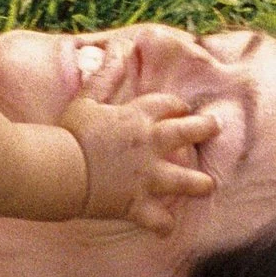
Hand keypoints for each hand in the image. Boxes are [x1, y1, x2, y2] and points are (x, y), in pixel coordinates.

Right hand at [60, 89, 218, 233]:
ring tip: (208, 185)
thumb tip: (121, 48)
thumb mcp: (87, 98)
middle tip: (215, 127)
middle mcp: (151, 145)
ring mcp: (148, 177)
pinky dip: (163, 226)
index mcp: (138, 117)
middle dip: (205, 128)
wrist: (60, 170)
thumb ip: (106, 74)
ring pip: (187, 181)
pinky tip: (165, 228)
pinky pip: (159, 220)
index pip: (170, 104)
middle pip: (190, 132)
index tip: (181, 109)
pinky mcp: (138, 204)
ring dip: (200, 184)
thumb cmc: (70, 133)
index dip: (178, 106)